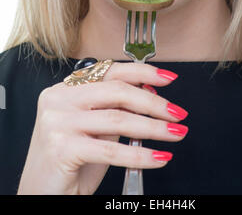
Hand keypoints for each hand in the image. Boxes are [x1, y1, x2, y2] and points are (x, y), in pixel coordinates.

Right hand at [17, 62, 187, 194]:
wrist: (42, 193)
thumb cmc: (70, 161)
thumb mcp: (95, 128)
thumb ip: (116, 108)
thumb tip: (151, 93)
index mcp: (65, 89)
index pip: (109, 71)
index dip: (142, 72)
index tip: (168, 78)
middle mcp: (58, 99)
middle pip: (116, 91)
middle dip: (153, 102)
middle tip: (177, 113)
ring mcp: (58, 122)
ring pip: (118, 119)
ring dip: (154, 128)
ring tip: (175, 133)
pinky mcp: (62, 148)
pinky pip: (111, 150)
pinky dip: (140, 155)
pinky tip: (158, 157)